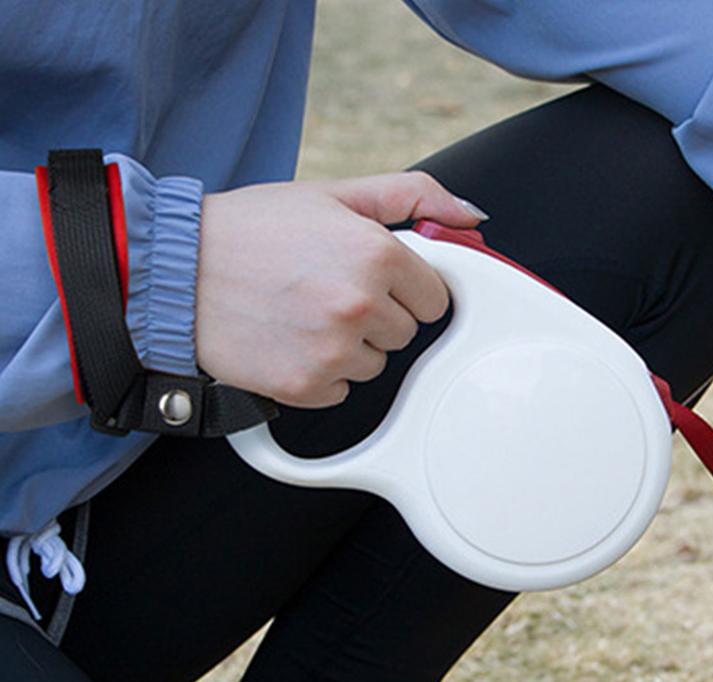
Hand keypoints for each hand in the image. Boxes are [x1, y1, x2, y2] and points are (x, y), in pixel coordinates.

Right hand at [194, 172, 485, 406]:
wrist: (173, 270)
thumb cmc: (251, 231)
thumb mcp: (335, 194)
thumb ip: (413, 196)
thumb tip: (472, 217)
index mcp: (376, 253)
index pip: (435, 297)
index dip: (403, 287)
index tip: (370, 277)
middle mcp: (360, 304)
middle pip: (406, 332)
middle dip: (376, 314)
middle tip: (324, 290)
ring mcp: (333, 351)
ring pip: (376, 364)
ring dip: (348, 346)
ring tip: (301, 313)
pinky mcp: (307, 386)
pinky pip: (341, 390)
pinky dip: (320, 374)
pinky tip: (287, 341)